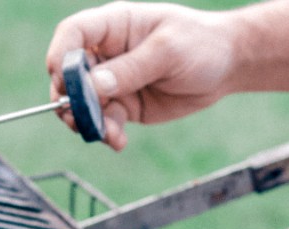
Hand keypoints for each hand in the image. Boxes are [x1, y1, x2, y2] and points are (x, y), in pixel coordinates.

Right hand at [47, 2, 237, 150]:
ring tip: (105, 134)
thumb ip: (131, 69)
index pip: (72, 34)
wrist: (227, 66)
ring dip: (88, 121)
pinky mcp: (124, 104)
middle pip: (69, 74)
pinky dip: (106, 133)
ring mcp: (113, 80)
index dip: (61, 56)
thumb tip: (94, 86)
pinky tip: (118, 141)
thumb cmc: (200, 44)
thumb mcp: (167, 51)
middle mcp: (107, 53)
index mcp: (113, 26)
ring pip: (83, 103)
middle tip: (80, 117)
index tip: (63, 80)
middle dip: (70, 98)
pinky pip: (104, 121)